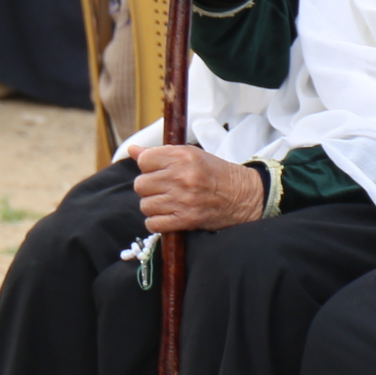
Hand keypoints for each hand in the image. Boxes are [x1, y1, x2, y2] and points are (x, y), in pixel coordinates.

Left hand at [134, 145, 264, 230]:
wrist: (242, 196)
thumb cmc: (215, 173)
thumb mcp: (191, 155)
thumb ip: (160, 153)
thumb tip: (132, 150)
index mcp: (183, 157)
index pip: (144, 161)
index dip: (149, 166)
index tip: (158, 170)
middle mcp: (181, 177)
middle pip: (141, 184)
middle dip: (150, 187)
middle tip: (163, 188)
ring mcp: (182, 200)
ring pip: (145, 205)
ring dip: (153, 206)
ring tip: (167, 202)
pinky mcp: (185, 220)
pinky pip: (153, 224)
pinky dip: (157, 222)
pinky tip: (168, 215)